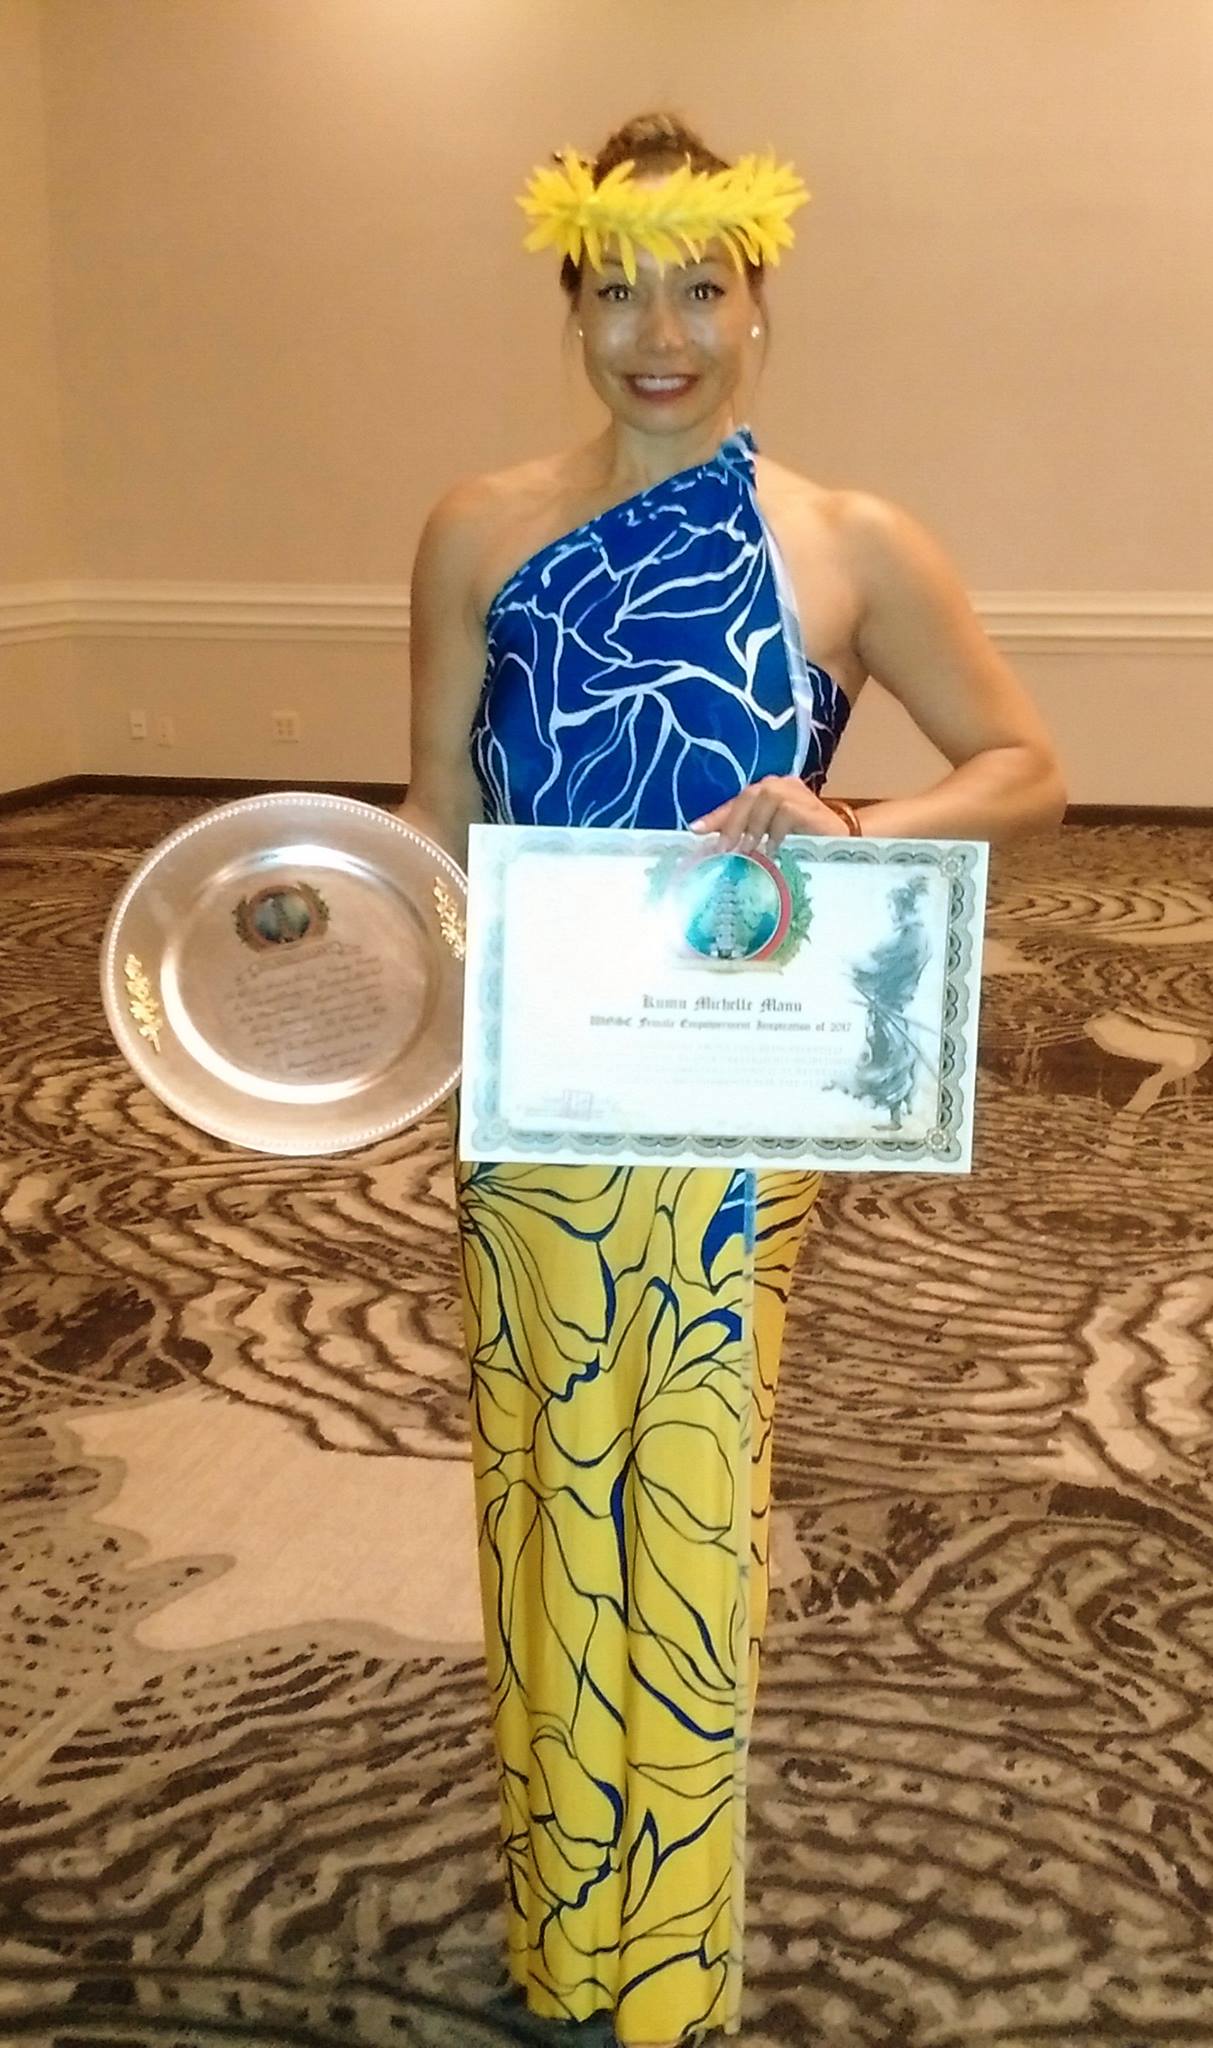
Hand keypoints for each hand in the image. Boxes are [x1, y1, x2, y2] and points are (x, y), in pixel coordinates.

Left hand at [689, 776, 848, 851]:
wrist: (848, 845)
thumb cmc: (808, 844)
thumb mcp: (772, 839)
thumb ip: (749, 835)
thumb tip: (716, 845)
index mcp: (771, 791)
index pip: (739, 799)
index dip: (717, 815)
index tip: (695, 830)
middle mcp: (783, 786)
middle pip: (749, 794)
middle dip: (732, 821)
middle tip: (723, 847)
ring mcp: (799, 794)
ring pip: (765, 798)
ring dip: (754, 826)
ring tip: (748, 850)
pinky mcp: (812, 807)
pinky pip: (786, 812)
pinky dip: (776, 831)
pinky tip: (774, 849)